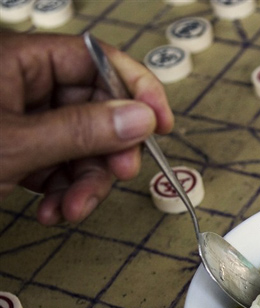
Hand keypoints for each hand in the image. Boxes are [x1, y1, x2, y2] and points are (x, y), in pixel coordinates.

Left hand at [0, 32, 173, 224]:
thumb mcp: (16, 145)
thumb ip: (83, 130)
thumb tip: (141, 118)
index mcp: (19, 60)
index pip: (97, 59)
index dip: (136, 89)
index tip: (161, 125)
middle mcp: (22, 83)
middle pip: (93, 108)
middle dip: (105, 152)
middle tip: (116, 178)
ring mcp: (18, 118)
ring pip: (78, 144)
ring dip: (84, 183)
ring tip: (70, 211)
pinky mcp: (13, 148)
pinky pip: (56, 164)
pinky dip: (61, 191)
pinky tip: (51, 211)